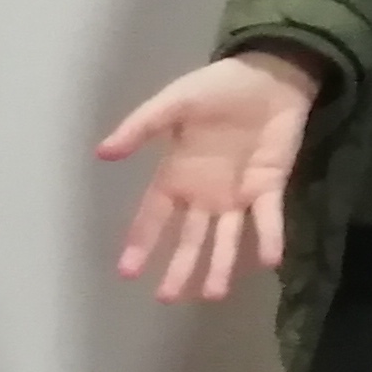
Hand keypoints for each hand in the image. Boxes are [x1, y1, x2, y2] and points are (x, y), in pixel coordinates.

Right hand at [98, 51, 317, 301]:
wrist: (269, 73)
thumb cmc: (218, 87)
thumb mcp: (173, 102)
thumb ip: (141, 127)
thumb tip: (102, 153)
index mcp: (176, 176)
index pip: (153, 217)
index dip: (140, 244)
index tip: (127, 272)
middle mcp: (203, 195)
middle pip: (188, 240)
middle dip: (179, 269)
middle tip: (168, 298)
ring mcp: (237, 195)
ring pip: (226, 239)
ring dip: (220, 266)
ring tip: (213, 295)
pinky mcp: (269, 186)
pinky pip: (268, 217)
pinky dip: (269, 237)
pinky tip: (268, 260)